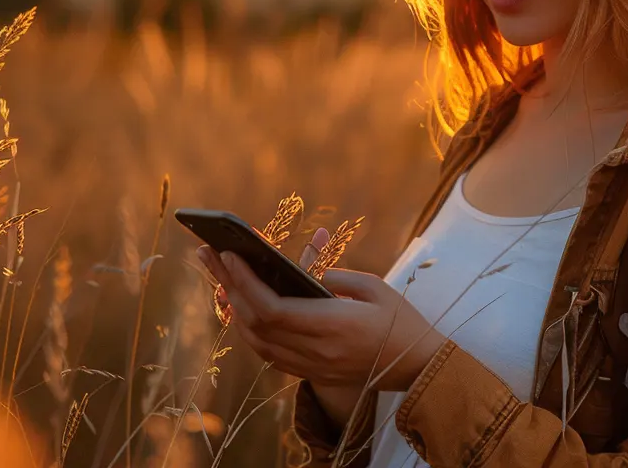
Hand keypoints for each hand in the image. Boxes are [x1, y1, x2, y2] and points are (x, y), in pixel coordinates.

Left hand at [195, 232, 445, 393]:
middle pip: (256, 322)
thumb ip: (335, 276)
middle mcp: (316, 351)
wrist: (418, 368)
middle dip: (228, 285)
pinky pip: (268, 352)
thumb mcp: (375, 288)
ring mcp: (311, 366)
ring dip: (233, 307)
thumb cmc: (401, 322)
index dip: (244, 282)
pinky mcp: (311, 372)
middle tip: (209, 254)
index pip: (272, 309)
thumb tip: (302, 267)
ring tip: (220, 276)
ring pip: (256, 341)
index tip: (229, 254)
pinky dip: (249, 327)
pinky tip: (241, 305)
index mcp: (333, 326)